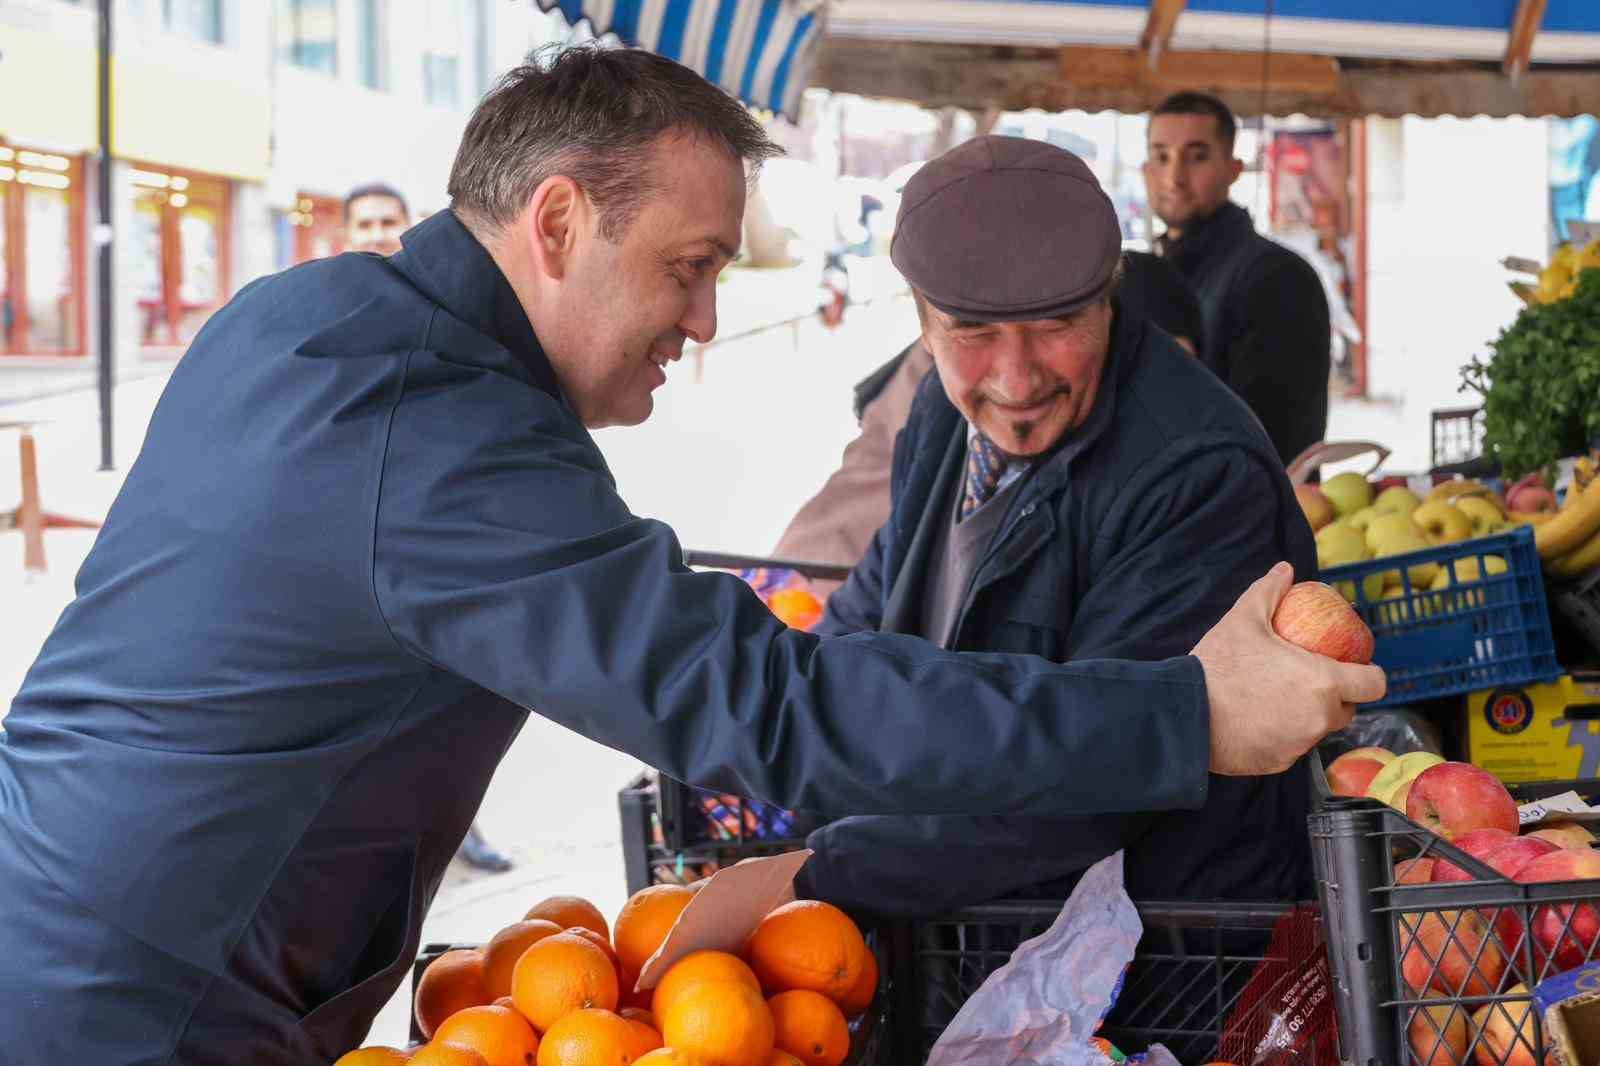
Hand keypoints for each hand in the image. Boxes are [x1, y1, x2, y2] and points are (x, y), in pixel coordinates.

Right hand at [1193, 562, 1386, 775]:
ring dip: (1308, 716)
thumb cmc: (1219, 666)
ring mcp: (1300, 745)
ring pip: (1317, 729)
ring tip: (1278, 699)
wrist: (1185, 714)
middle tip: (1311, 681)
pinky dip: (1282, 735)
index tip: (1357, 668)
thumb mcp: (1243, 620)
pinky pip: (1292, 747)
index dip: (1370, 674)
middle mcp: (1319, 718)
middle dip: (1337, 697)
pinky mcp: (1279, 763)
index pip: (1374, 684)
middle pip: (1348, 709)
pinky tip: (1257, 720)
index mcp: (1323, 682)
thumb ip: (1269, 592)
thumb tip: (1285, 570)